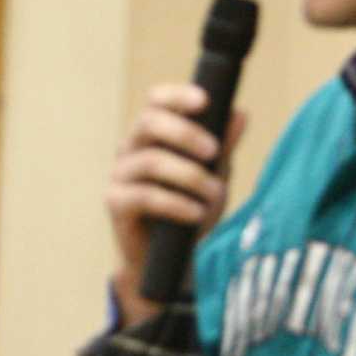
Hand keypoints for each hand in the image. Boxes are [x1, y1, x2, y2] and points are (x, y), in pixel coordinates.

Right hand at [104, 83, 246, 324]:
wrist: (172, 259)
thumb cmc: (191, 210)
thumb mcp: (214, 176)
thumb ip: (224, 147)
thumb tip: (239, 114)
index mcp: (153, 133)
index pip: (157, 101)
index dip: (177, 96)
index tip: (205, 101)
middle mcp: (131, 148)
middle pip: (149, 122)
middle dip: (185, 133)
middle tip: (214, 152)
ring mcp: (120, 174)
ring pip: (151, 160)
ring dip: (189, 176)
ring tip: (215, 193)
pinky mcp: (116, 203)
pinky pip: (144, 195)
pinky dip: (176, 203)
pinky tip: (196, 213)